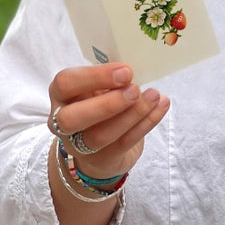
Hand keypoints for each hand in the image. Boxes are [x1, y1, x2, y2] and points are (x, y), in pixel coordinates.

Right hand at [48, 62, 169, 178]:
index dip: (94, 77)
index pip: (65, 83)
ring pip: (101, 135)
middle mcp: (62, 122)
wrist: (100, 148)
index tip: (125, 71)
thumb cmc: (99, 103)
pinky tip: (161, 106)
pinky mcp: (103, 159)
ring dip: (133, 114)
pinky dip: (147, 123)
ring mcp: (80, 145)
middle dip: (107, 104)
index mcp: (62, 95)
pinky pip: (125, 142)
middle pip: (72, 118)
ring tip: (154, 96)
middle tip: (135, 90)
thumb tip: (136, 64)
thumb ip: (109, 77)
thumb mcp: (98, 86)